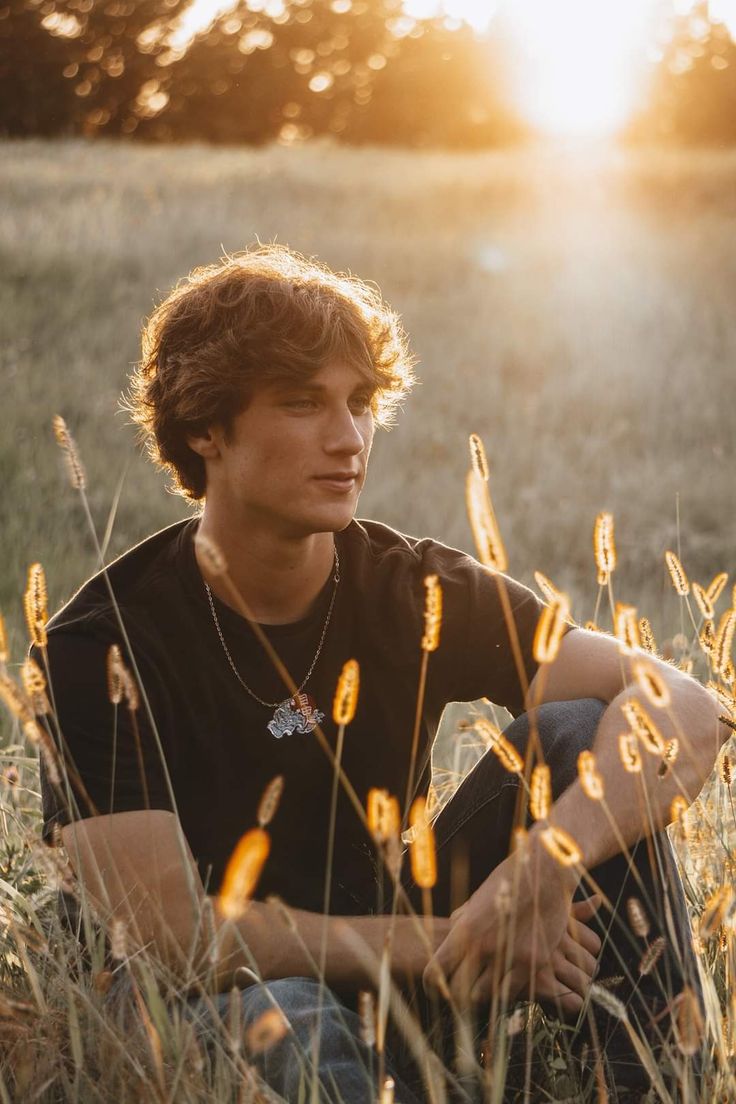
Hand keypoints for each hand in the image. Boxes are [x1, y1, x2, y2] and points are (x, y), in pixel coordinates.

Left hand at [423, 835, 598, 1011]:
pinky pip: (511, 993)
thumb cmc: (510, 879)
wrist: (546, 872)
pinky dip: (506, 994)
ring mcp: (508, 956)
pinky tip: (506, 987)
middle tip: (460, 996)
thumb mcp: (479, 897)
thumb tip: (452, 928)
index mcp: (464, 929)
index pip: (434, 973)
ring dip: (481, 996)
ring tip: (483, 991)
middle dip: (456, 996)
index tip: (435, 990)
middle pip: (457, 991)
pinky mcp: (532, 963)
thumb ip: (464, 918)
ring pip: (483, 997)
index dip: (432, 986)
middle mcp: (482, 947)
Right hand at [517, 895, 601, 1014]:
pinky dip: (574, 1003)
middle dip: (587, 972)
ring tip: (570, 988)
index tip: (579, 955)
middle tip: (577, 974)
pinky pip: (573, 1001)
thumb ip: (571, 908)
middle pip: (592, 965)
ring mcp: (549, 964)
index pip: (594, 943)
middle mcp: (557, 942)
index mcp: (558, 923)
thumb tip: (598, 898)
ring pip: (584, 983)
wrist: (479, 942)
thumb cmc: (510, 922)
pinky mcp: (541, 984)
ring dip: (581, 988)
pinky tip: (564, 999)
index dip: (589, 952)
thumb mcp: (540, 910)